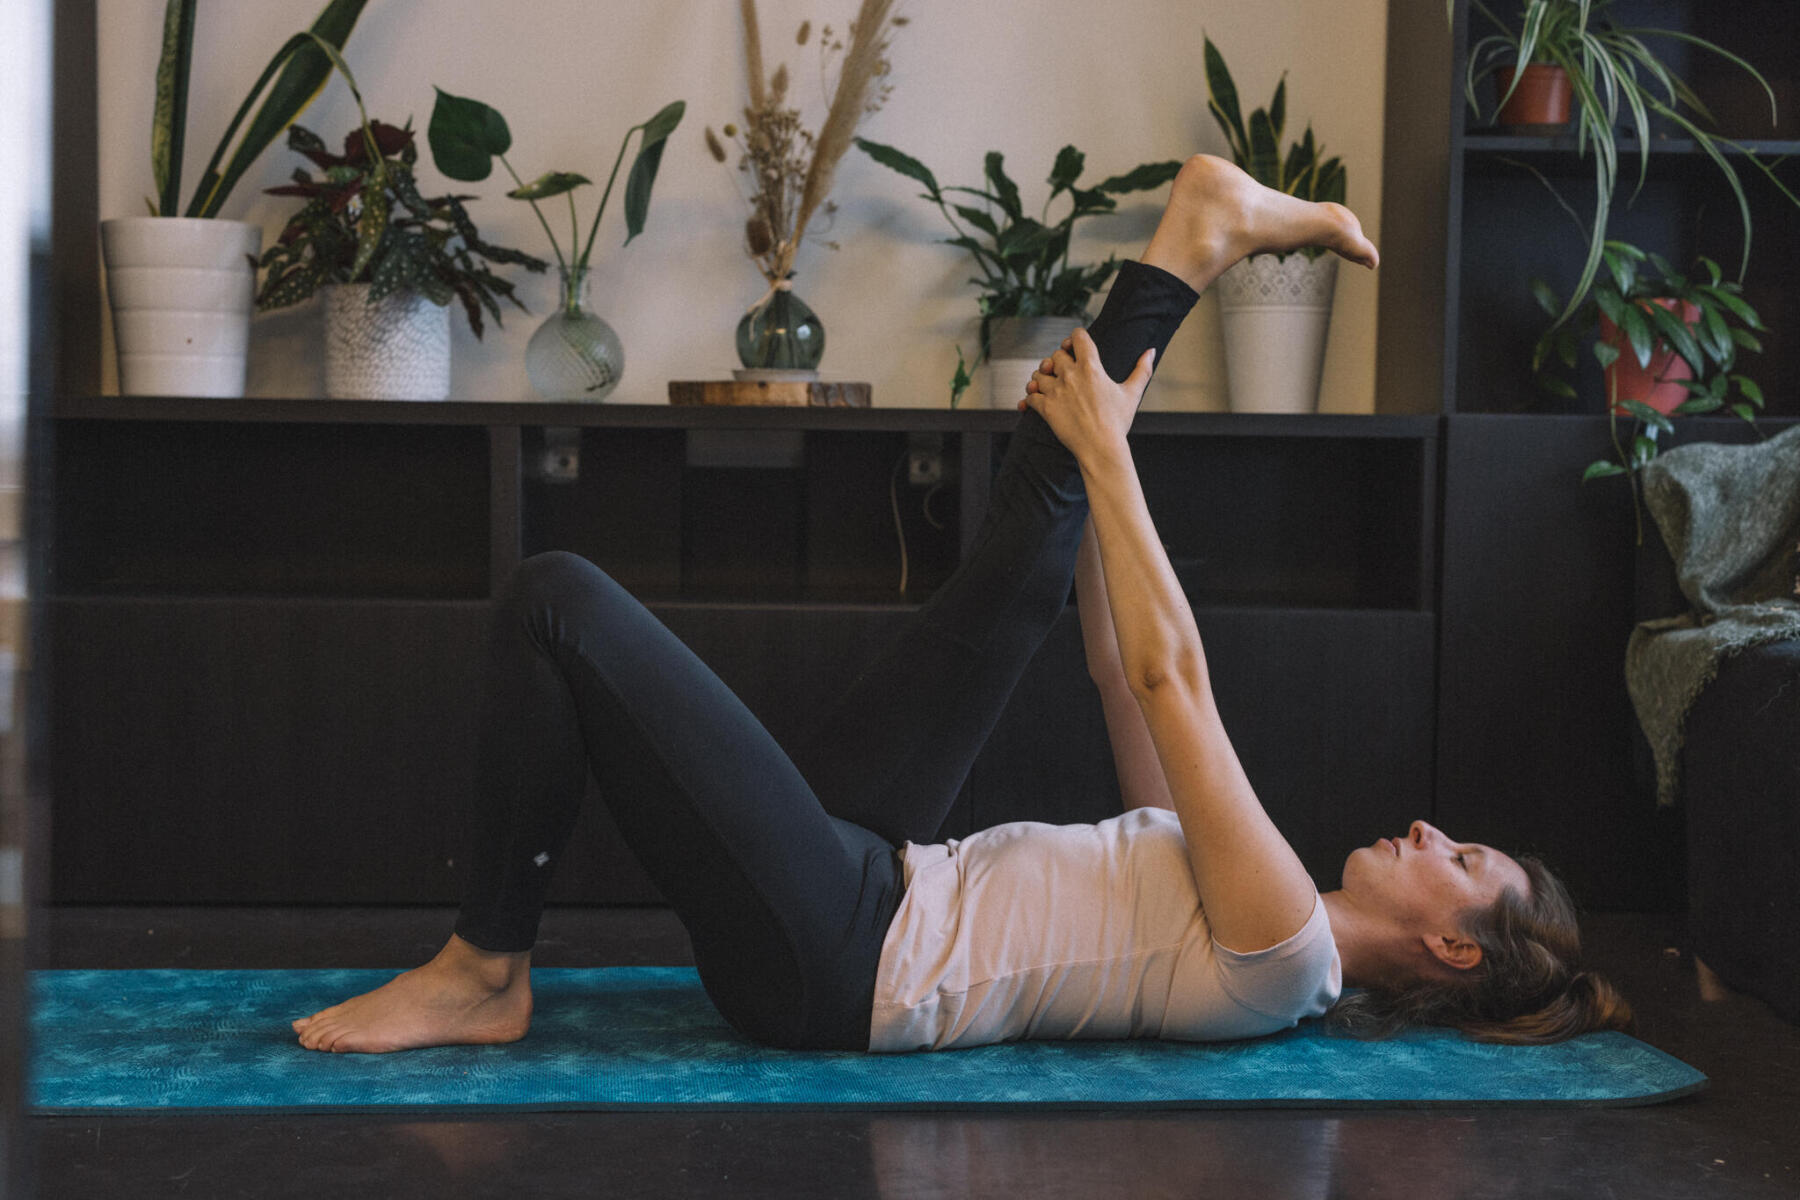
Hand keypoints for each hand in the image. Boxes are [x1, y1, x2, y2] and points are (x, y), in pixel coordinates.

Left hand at [1019, 328, 1154, 462]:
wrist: (1101, 448)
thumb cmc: (1118, 422)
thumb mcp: (1132, 393)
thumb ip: (1142, 370)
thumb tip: (1151, 351)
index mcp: (1091, 367)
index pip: (1078, 336)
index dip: (1074, 338)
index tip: (1074, 346)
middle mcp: (1070, 375)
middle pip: (1055, 355)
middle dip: (1058, 361)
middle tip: (1061, 371)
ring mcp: (1056, 391)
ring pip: (1038, 374)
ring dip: (1041, 379)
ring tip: (1046, 386)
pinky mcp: (1046, 408)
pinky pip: (1029, 396)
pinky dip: (1029, 398)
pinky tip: (1033, 401)